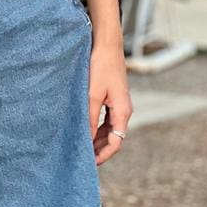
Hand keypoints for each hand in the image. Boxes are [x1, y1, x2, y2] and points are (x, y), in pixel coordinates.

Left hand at [88, 41, 131, 164]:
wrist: (106, 43)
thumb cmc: (101, 66)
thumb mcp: (92, 94)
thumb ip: (89, 118)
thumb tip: (85, 140)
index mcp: (122, 111)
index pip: (116, 142)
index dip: (103, 155)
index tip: (89, 163)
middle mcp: (124, 109)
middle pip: (114, 137)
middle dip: (100, 149)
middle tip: (83, 158)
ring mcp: (119, 103)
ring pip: (109, 129)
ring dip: (97, 139)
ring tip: (82, 146)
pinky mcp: (113, 96)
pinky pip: (106, 119)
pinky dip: (97, 127)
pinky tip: (85, 128)